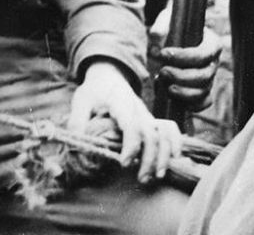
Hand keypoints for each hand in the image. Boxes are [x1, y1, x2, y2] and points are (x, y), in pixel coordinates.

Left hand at [69, 59, 180, 183]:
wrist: (110, 75)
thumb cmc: (95, 90)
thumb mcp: (81, 100)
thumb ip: (77, 121)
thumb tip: (79, 145)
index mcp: (122, 105)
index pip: (132, 126)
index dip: (131, 145)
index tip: (124, 163)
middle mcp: (140, 111)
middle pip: (153, 134)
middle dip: (151, 158)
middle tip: (142, 178)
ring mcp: (148, 115)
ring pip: (166, 133)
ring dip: (165, 155)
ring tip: (158, 175)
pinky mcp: (152, 120)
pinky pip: (171, 129)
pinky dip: (176, 143)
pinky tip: (174, 159)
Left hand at [146, 0, 222, 111]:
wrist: (168, 40)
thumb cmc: (171, 28)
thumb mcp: (166, 21)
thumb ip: (161, 27)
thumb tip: (155, 37)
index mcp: (212, 43)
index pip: (204, 54)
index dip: (185, 56)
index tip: (163, 53)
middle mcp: (213, 62)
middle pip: (204, 75)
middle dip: (181, 76)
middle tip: (162, 70)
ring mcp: (209, 78)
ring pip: (203, 91)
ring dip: (182, 92)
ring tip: (164, 85)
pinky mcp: (201, 91)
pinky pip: (204, 102)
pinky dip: (192, 105)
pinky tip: (174, 98)